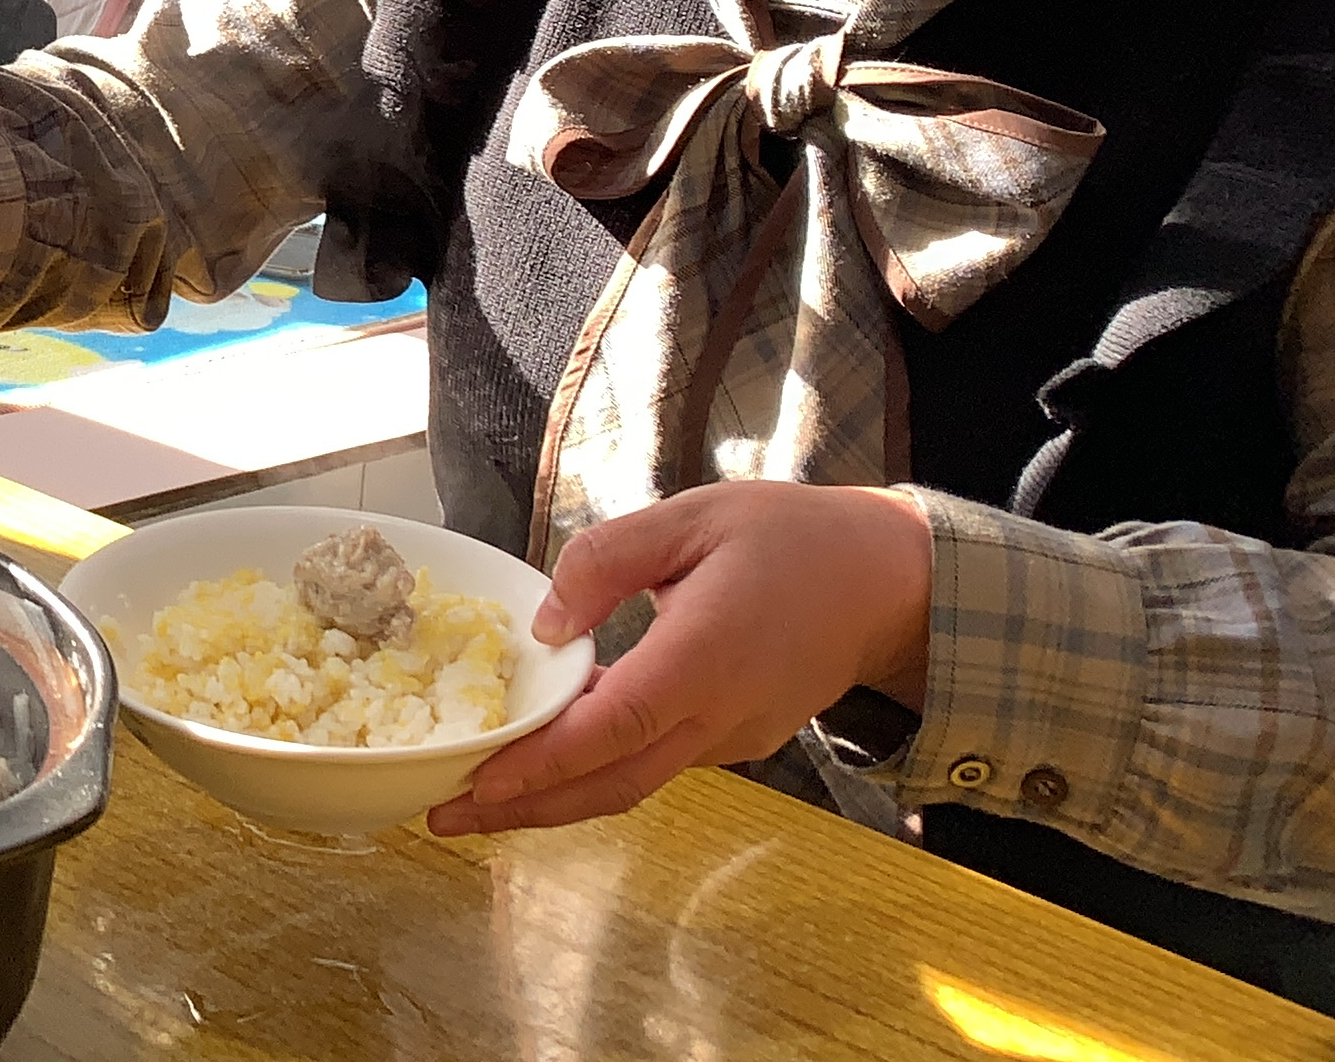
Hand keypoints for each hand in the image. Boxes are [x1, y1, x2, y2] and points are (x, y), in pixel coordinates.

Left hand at [426, 480, 931, 836]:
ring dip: (558, 798)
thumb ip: (606, 561)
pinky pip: (659, 765)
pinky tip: (553, 758)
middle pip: (611, 786)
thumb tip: (545, 622)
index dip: (540, 766)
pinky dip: (600, 772)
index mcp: (703, 660)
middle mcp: (718, 717)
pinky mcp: (739, 741)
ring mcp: (732, 739)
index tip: (477, 784)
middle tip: (447, 817)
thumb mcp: (690, 518)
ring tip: (482, 796)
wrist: (888, 582)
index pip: (610, 732)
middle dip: (526, 810)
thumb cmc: (792, 539)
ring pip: (633, 784)